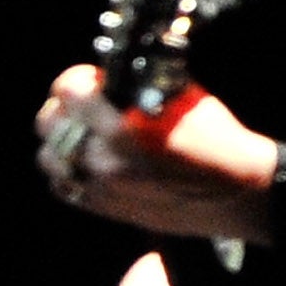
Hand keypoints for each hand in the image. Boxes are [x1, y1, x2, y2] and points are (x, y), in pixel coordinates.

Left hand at [32, 64, 277, 241]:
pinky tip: (87, 161)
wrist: (237, 193)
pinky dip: (67, 170)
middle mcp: (104, 160)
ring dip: (61, 140)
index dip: (79, 79)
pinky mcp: (104, 209)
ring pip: (48, 157)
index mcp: (123, 129)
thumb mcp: (180, 96)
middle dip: (66, 106)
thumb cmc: (216, 140)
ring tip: (83, 133)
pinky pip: (62, 186)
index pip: (68, 90)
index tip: (92, 79)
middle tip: (85, 104)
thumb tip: (108, 76)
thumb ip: (136, 85)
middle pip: (48, 122)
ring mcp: (101, 188)